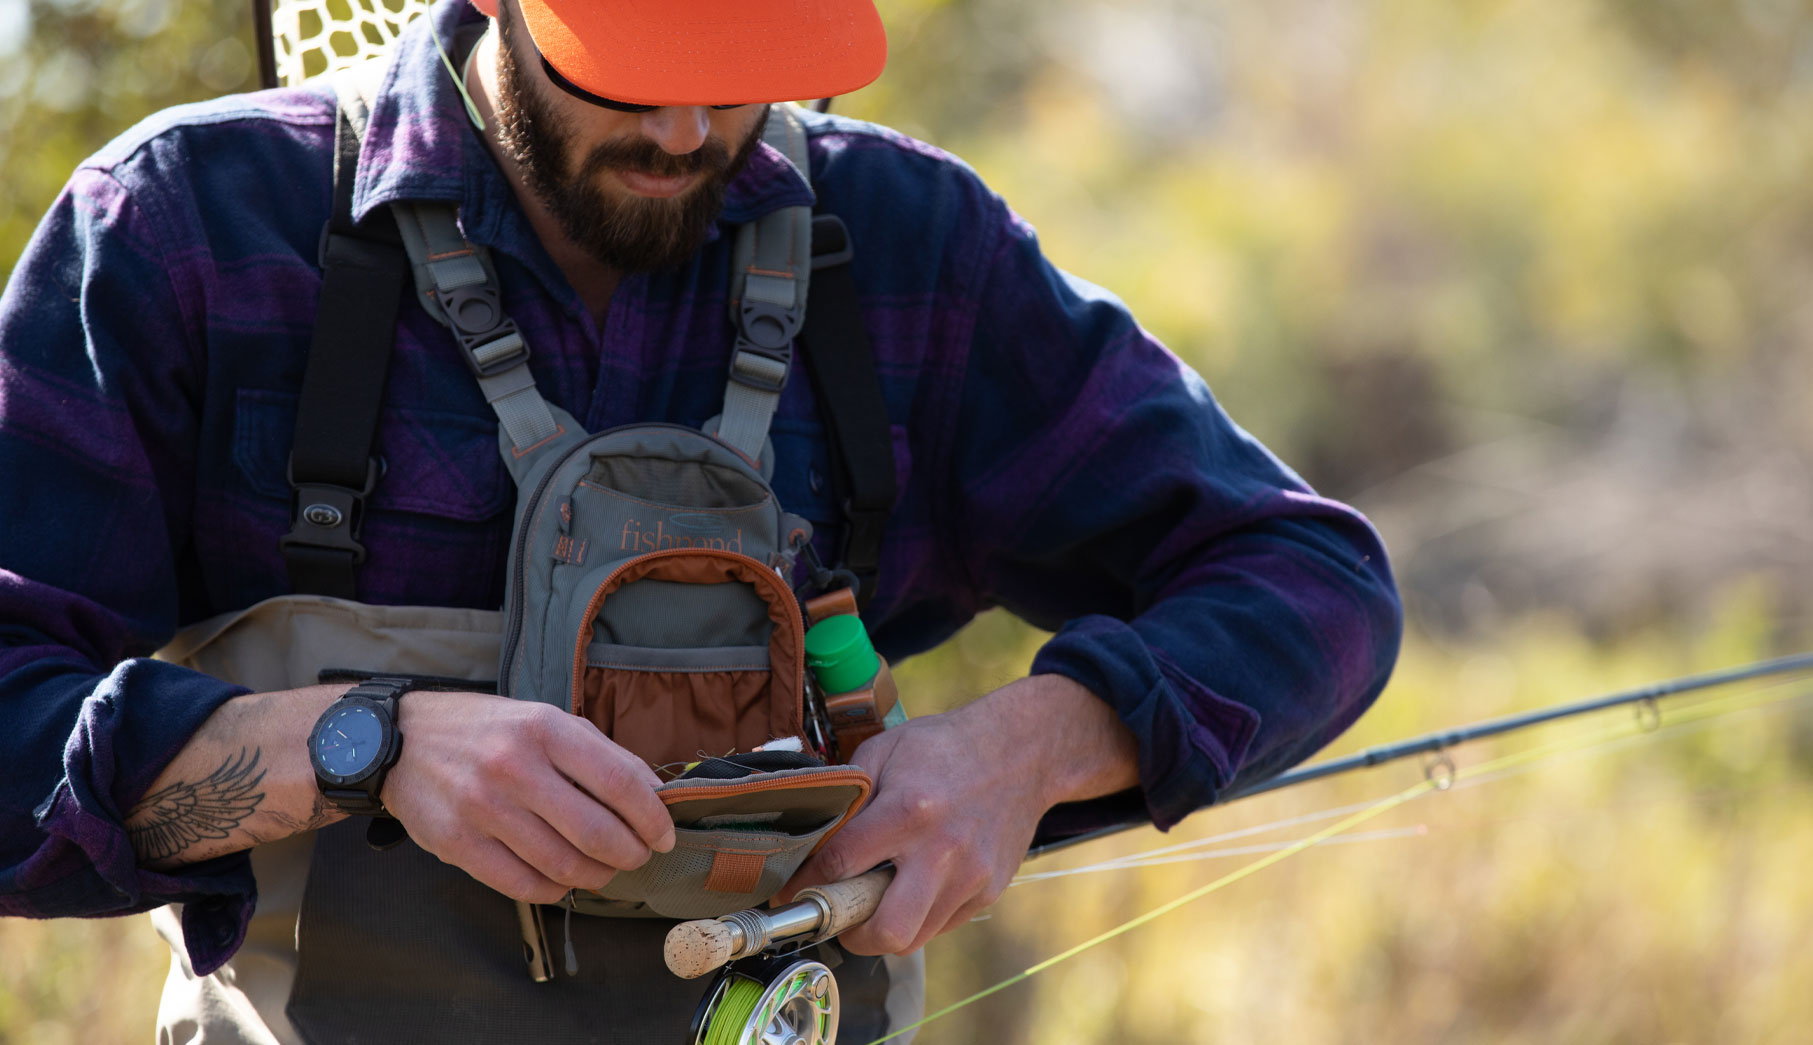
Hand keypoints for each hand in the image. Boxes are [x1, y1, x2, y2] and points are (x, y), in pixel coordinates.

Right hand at [381, 691, 675, 902]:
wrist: (400, 740)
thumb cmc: (486, 730)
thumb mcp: (545, 720)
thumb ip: (601, 753)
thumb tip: (655, 795)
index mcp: (544, 729)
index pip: (619, 783)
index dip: (652, 818)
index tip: (664, 836)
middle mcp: (513, 767)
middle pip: (597, 833)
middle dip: (631, 854)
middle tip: (637, 856)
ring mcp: (482, 809)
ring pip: (564, 866)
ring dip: (597, 876)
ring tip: (603, 869)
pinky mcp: (457, 845)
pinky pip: (524, 886)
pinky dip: (557, 890)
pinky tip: (564, 879)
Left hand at [782, 674, 1137, 954]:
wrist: (1022, 752)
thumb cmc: (945, 747)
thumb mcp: (886, 749)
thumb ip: (849, 796)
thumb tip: (813, 841)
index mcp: (908, 810)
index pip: (841, 865)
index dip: (806, 882)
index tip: (791, 889)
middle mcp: (941, 851)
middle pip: (886, 930)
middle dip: (851, 932)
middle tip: (839, 913)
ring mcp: (970, 877)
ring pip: (914, 938)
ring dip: (884, 928)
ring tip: (872, 901)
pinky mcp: (989, 891)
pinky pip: (941, 925)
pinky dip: (917, 917)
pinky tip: (911, 888)